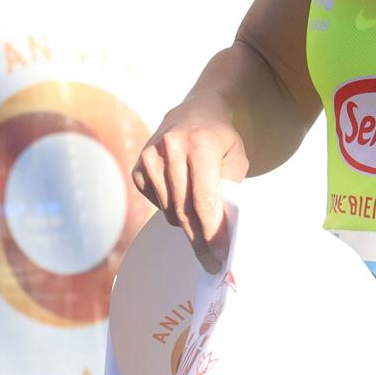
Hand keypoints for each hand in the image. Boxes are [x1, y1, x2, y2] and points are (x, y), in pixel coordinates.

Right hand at [132, 99, 248, 271]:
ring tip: (201, 221)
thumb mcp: (237, 159)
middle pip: (184, 209)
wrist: (195, 113)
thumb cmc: (221, 140)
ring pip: (169, 211)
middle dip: (200, 240)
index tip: (220, 254)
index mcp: (200, 143)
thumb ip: (229, 191)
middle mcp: (171, 147)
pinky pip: (156, 204)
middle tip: (211, 261)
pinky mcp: (138, 168)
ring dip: (186, 224)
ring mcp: (150, 156)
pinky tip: (181, 196)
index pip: (204, 199)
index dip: (212, 231)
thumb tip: (221, 231)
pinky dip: (170, 209)